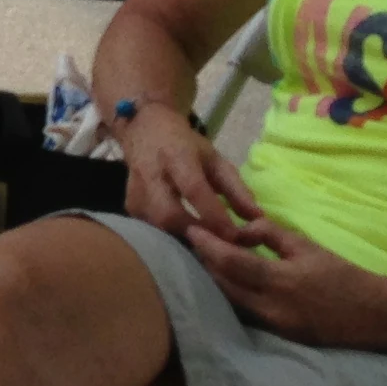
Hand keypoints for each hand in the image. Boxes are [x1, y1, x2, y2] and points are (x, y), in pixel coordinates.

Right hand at [117, 106, 259, 240]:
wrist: (144, 131)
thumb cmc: (185, 146)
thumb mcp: (215, 159)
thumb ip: (236, 189)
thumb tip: (257, 219)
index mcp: (176, 156)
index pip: (194, 189)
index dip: (214, 215)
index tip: (236, 236)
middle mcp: (151, 175)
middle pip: (169, 215)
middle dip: (197, 235)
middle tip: (222, 250)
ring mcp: (135, 194)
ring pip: (158, 229)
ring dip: (186, 243)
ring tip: (210, 254)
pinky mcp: (130, 208)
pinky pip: (153, 232)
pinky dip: (174, 242)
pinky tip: (191, 247)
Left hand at [182, 209, 386, 351]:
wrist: (377, 317)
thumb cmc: (344, 276)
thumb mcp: (308, 247)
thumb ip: (271, 235)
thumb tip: (241, 227)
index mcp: (280, 281)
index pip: (231, 263)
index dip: (208, 246)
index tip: (191, 231)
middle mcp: (271, 308)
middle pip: (222, 286)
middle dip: (203, 265)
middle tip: (188, 245)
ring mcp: (272, 327)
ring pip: (229, 303)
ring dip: (213, 283)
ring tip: (199, 262)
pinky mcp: (277, 337)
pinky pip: (244, 315)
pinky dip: (230, 299)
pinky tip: (222, 286)